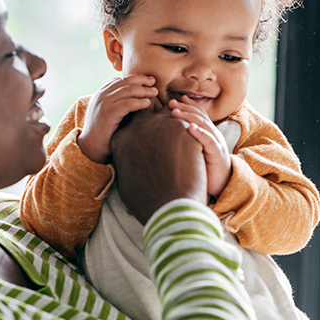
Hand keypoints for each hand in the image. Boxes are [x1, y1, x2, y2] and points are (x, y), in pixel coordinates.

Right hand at [78, 75, 157, 163]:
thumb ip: (118, 104)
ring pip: (127, 90)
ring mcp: (103, 103)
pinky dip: (139, 102)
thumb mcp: (110, 113)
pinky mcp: (108, 113)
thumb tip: (137, 98)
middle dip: (141, 80)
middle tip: (154, 82)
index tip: (148, 80)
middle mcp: (101, 96)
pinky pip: (127, 104)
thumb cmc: (104, 133)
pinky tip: (148, 103)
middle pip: (125, 82)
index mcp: (101, 94)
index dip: (135, 78)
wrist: (91, 148)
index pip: (120, 80)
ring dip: (143, 90)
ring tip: (155, 92)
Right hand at [111, 106, 207, 223]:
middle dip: (159, 120)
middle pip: (151, 113)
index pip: (132, 122)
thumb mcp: (125, 182)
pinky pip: (189, 123)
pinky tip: (197, 144)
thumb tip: (127, 163)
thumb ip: (126, 164)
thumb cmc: (146, 201)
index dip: (144, 129)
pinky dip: (193, 132)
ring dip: (177, 124)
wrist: (169, 206)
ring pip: (172, 114)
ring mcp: (161, 124)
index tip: (152, 137)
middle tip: (170, 134)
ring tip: (186, 139)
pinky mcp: (182, 128)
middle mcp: (138, 126)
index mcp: (121, 138)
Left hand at [169, 96, 231, 197]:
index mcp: (208, 133)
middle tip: (170, 102)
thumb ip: (187, 141)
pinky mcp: (217, 153)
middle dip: (185, 108)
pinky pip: (209, 140)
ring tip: (175, 111)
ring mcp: (216, 142)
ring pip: (203, 125)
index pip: (198, 114)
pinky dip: (200, 132)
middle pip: (199, 116)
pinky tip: (190, 127)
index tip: (174, 99)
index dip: (188, 105)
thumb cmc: (206, 169)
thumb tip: (167, 136)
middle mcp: (213, 134)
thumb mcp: (195, 152)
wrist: (222, 185)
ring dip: (188, 116)